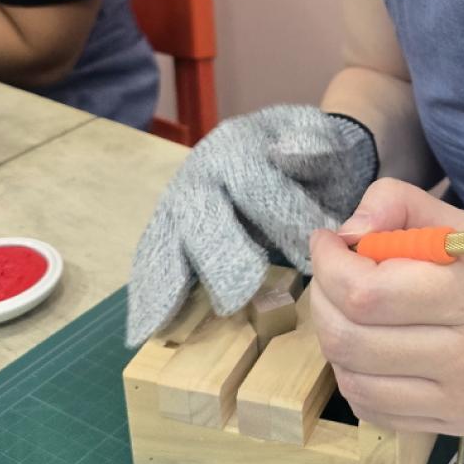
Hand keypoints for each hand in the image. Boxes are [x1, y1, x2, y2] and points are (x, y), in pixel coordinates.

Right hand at [125, 106, 376, 346]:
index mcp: (237, 147)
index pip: (257, 185)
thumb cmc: (307, 150)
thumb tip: (289, 153)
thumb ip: (312, 144)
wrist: (284, 146)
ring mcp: (179, 202)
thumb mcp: (318, 136)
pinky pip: (153, 260)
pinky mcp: (169, 229)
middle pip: (201, 214)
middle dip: (219, 255)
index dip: (281, 218)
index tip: (308, 255)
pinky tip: (145, 326)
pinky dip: (149, 292)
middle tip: (236, 297)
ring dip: (165, 281)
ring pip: (165, 239)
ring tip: (161, 322)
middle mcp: (200, 173)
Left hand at [309, 179, 463, 434]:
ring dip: (331, 337)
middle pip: (352, 339)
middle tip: (332, 270)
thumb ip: (406, 208)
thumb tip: (348, 231)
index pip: (369, 292)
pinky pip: (376, 411)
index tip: (329, 239)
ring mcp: (461, 399)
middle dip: (321, 297)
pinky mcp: (457, 425)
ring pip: (354, 379)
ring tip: (345, 307)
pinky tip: (366, 347)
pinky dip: (353, 378)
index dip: (331, 264)